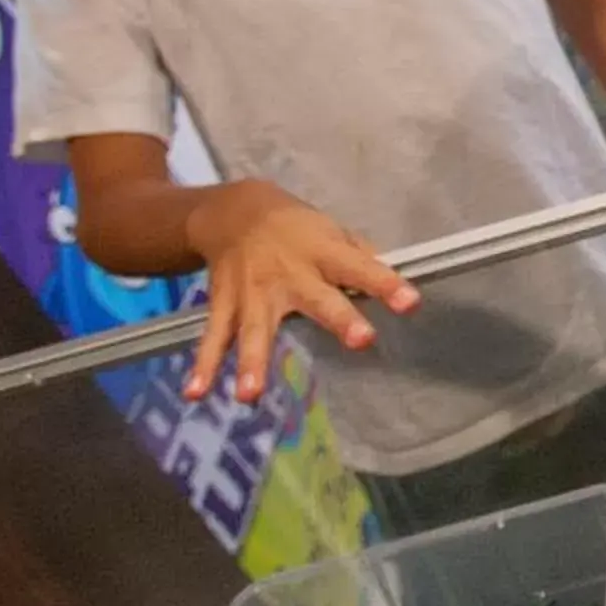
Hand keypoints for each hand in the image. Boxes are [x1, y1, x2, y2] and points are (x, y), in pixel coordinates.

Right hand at [181, 181, 419, 405]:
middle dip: (340, 319)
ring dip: (252, 361)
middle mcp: (291, 274)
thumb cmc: (295, 227)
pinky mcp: (225, 304)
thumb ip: (361, 257)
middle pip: (319, 299)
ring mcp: (254, 293)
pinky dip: (203, 365)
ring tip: (249, 394)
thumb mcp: (332, 230)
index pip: (362, 269)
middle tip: (362, 340)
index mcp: (325, 252)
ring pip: (255, 329)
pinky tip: (195, 392)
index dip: (387, 284)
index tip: (411, 302)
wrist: (233, 211)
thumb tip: (393, 281)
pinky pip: (214, 337)